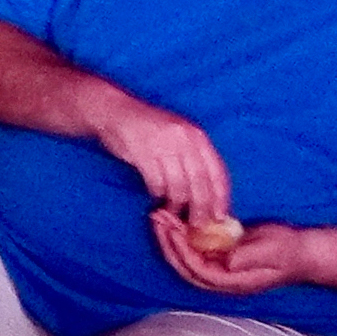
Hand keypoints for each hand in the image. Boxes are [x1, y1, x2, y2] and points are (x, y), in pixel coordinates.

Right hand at [91, 95, 230, 227]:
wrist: (116, 111)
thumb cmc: (151, 127)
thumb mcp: (180, 136)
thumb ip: (195, 158)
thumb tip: (210, 196)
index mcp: (198, 137)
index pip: (217, 172)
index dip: (221, 197)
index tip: (220, 216)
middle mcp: (185, 140)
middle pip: (200, 182)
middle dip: (201, 207)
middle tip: (198, 224)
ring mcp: (164, 146)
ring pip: (179, 186)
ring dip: (177, 204)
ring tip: (175, 213)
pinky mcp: (144, 154)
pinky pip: (157, 183)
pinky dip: (158, 194)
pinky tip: (156, 197)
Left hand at [150, 208, 321, 299]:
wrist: (302, 251)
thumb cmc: (289, 252)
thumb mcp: (272, 252)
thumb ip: (250, 258)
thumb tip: (227, 262)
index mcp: (232, 281)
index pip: (197, 270)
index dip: (181, 251)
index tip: (171, 229)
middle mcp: (222, 277)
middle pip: (185, 265)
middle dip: (168, 243)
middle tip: (157, 217)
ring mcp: (220, 266)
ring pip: (187, 255)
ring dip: (171, 236)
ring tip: (160, 214)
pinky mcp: (221, 253)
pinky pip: (196, 246)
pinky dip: (183, 232)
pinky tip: (176, 215)